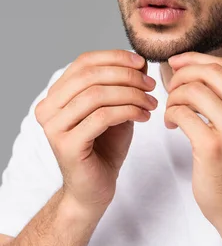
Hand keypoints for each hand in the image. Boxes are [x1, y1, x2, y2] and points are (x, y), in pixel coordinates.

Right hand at [34, 50, 156, 214]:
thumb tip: (139, 59)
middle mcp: (48, 108)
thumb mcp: (115, 107)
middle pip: (90, 76)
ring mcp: (54, 127)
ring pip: (96, 95)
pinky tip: (144, 117)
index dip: (114, 57)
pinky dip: (128, 111)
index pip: (83, 62)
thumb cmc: (105, 146)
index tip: (141, 63)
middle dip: (126, 76)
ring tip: (150, 103)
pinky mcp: (67, 145)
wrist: (95, 188)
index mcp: (55, 95)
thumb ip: (122, 84)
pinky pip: (102, 117)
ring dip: (131, 95)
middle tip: (150, 85)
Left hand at [164, 52, 221, 232]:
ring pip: (193, 91)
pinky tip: (171, 125)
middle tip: (171, 88)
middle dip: (182, 75)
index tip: (177, 63)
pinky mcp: (213, 147)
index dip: (195, 59)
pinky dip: (170, 114)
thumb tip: (191, 62)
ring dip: (174, 97)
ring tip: (172, 111)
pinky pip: (182, 113)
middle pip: (210, 72)